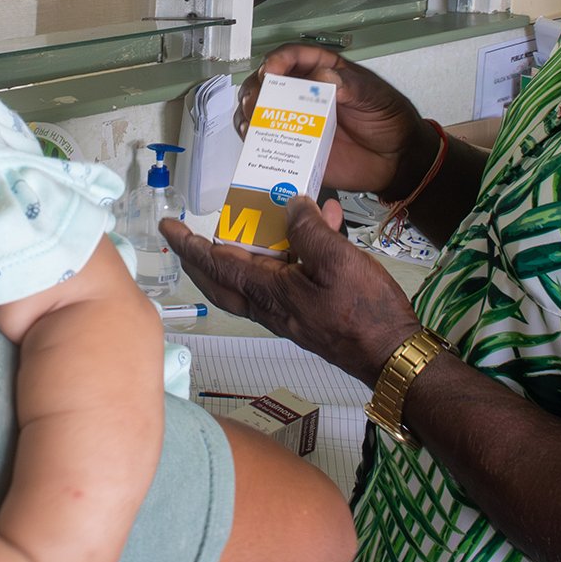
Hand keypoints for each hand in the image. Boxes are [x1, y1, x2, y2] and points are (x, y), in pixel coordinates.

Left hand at [161, 198, 419, 384]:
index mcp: (267, 293)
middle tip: (190, 235)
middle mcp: (270, 306)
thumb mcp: (337, 260)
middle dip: (202, 257)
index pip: (217, 265)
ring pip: (254, 278)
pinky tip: (322, 226)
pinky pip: (286, 278)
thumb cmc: (364, 312)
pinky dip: (292, 252)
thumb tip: (290, 205)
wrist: (392, 356)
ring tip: (258, 219)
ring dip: (251, 248)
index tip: (168, 227)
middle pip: (223, 280)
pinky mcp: (309, 314)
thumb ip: (309, 230)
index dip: (191, 245)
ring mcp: (289, 312)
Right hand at [236, 45, 434, 197]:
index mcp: (324, 71)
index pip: (293, 56)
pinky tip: (254, 140)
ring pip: (259, 109)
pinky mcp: (295, 148)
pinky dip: (254, 139)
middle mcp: (304, 94)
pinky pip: (267, 142)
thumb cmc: (389, 120)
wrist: (397, 160)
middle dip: (256, 87)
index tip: (272, 70)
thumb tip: (323, 76)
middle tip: (256, 100)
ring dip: (249, 112)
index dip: (278, 59)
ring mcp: (297, 120)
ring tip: (251, 120)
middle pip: (267, 81)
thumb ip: (352, 86)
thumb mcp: (376, 97)